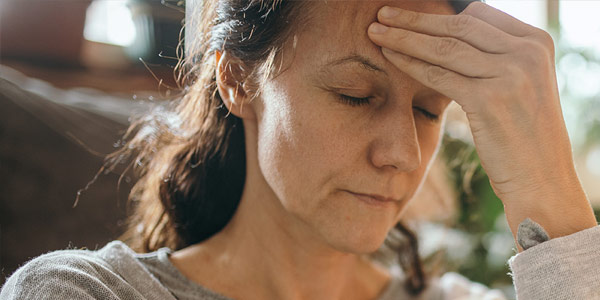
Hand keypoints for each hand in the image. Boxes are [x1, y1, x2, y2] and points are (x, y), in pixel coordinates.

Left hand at [367, 2, 595, 243]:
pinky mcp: (490, 98)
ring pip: (443, 47)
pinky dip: (410, 63)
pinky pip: (439, 74)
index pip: (478, 14)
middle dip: (414, 19)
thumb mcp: (520, 85)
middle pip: (458, 25)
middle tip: (383, 13)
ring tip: (376, 31)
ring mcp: (511, 73)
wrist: (541, 180)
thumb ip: (496, 58)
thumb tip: (454, 37)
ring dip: (404, 36)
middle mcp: (527, 51)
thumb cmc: (523, 136)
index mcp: (537, 42)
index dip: (438, 14)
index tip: (409, 14)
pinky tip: (388, 56)